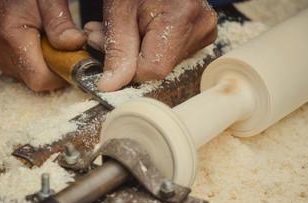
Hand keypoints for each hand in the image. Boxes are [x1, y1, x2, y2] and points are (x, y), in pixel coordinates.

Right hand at [0, 0, 84, 90]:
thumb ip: (60, 23)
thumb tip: (75, 44)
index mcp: (10, 37)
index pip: (40, 79)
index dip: (59, 75)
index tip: (70, 62)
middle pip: (33, 78)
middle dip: (51, 66)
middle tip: (56, 44)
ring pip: (24, 75)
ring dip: (38, 63)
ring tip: (39, 37)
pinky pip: (13, 67)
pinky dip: (26, 59)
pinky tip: (27, 39)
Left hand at [84, 0, 216, 91]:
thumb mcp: (119, 10)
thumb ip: (116, 51)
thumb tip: (110, 86)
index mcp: (182, 18)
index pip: (153, 69)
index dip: (127, 66)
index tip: (109, 50)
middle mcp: (201, 27)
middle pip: (159, 66)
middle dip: (128, 57)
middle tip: (103, 35)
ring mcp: (204, 32)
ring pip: (163, 62)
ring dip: (135, 52)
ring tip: (124, 27)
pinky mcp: (201, 35)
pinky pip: (171, 53)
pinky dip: (149, 47)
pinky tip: (139, 29)